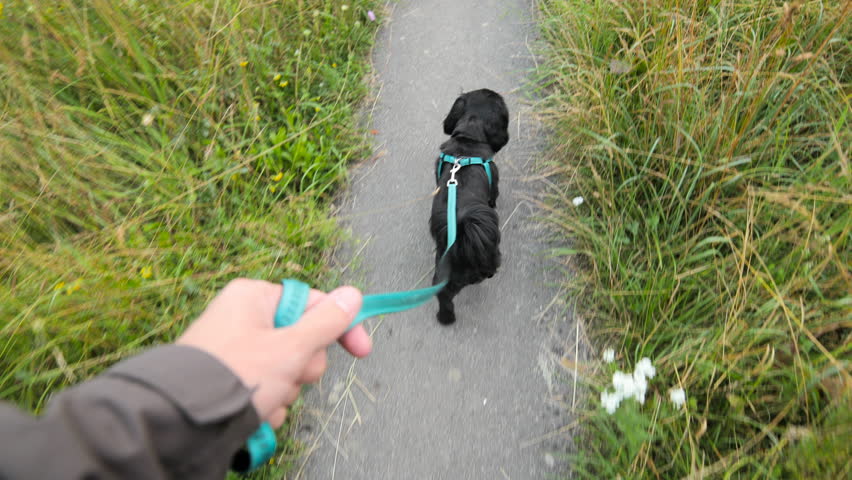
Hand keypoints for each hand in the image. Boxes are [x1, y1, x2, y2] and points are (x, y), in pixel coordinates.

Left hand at [177, 278, 371, 427]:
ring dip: (285, 388)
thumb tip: (353, 294)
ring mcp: (237, 350)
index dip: (341, 328)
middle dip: (302, 366)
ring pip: (287, 368)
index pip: (314, 304)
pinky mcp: (232, 378)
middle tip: (289, 374)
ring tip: (266, 396)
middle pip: (302, 339)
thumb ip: (327, 323)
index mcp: (255, 297)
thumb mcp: (291, 348)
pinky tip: (255, 411)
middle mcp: (244, 318)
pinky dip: (267, 402)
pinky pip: (267, 386)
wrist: (185, 420)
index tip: (362, 351)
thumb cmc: (235, 375)